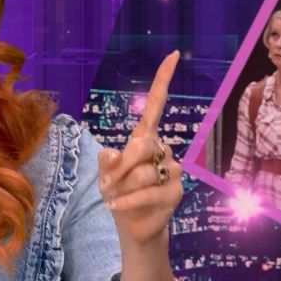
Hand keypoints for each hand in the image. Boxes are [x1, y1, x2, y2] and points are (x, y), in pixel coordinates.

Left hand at [98, 51, 183, 248]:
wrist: (131, 227)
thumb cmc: (118, 194)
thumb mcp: (105, 175)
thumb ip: (107, 162)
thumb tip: (113, 153)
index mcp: (145, 138)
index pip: (156, 104)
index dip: (163, 80)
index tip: (174, 54)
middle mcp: (162, 149)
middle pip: (142, 145)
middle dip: (120, 166)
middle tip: (107, 183)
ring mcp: (173, 170)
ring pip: (143, 172)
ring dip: (121, 188)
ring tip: (114, 197)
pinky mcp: (176, 191)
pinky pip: (149, 191)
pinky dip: (128, 201)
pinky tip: (115, 207)